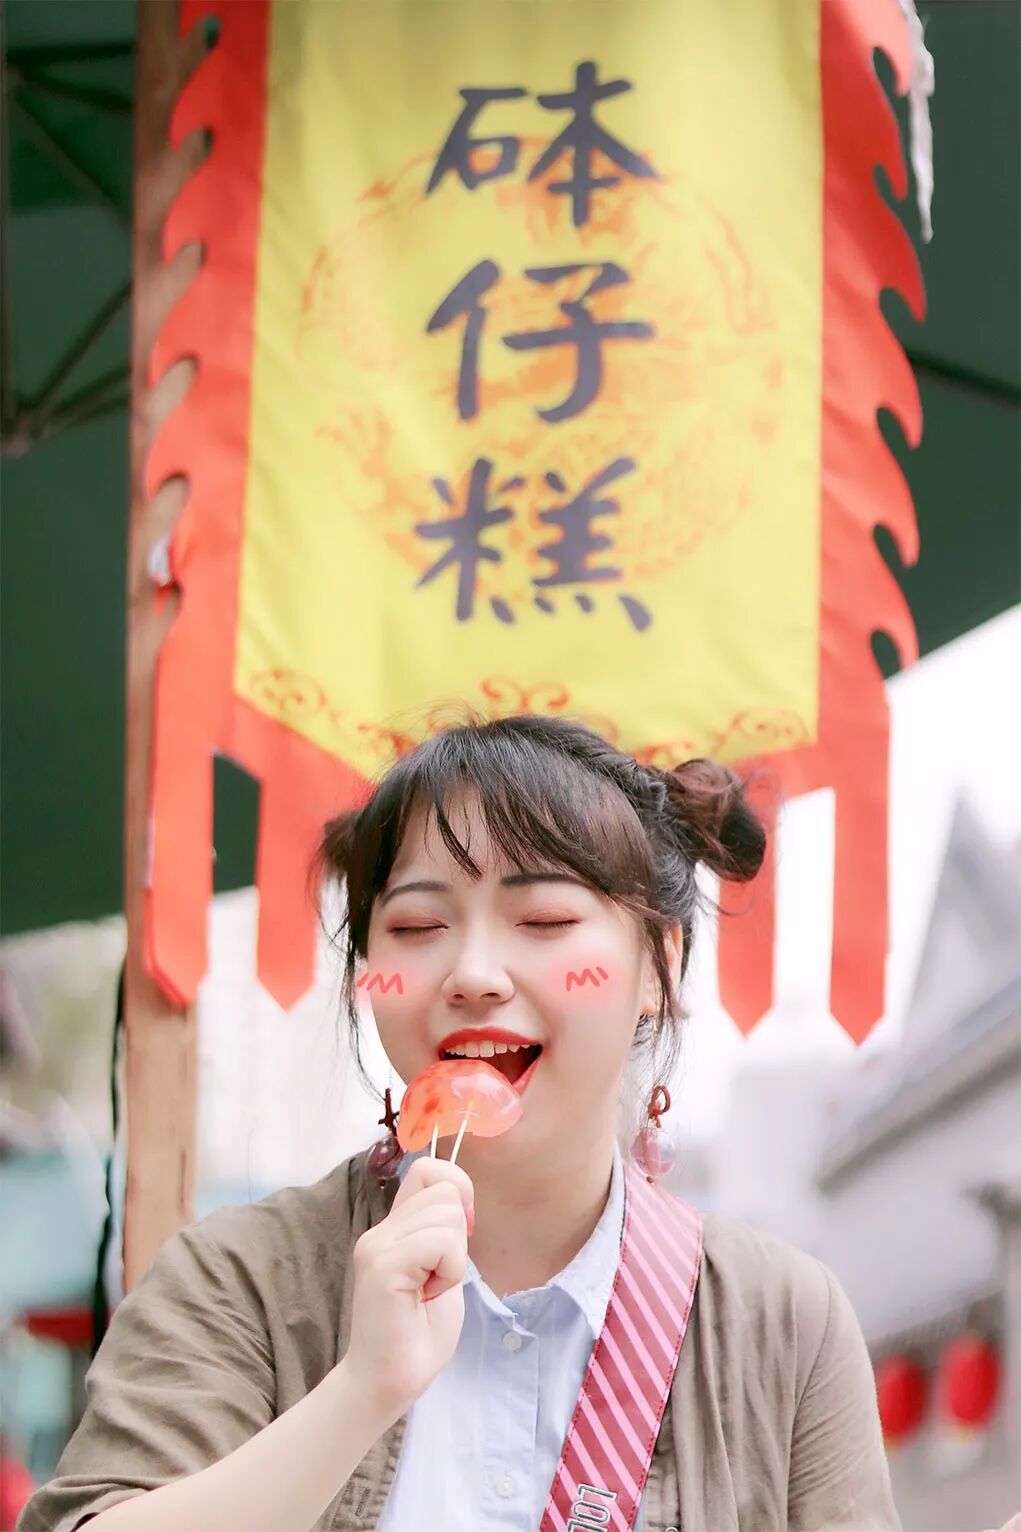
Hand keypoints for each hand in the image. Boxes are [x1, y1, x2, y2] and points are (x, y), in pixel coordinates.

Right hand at [342, 1157, 473, 1420]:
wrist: (387, 1384)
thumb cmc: (417, 1335)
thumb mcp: (441, 1270)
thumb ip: (445, 1234)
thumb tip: (461, 1200)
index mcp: (394, 1228)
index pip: (428, 1169)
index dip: (456, 1190)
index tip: (458, 1237)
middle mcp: (381, 1230)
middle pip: (445, 1189)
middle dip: (459, 1235)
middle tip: (437, 1277)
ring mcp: (378, 1245)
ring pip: (447, 1213)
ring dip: (454, 1258)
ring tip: (429, 1290)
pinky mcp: (383, 1266)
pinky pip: (440, 1242)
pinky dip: (448, 1271)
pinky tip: (426, 1297)